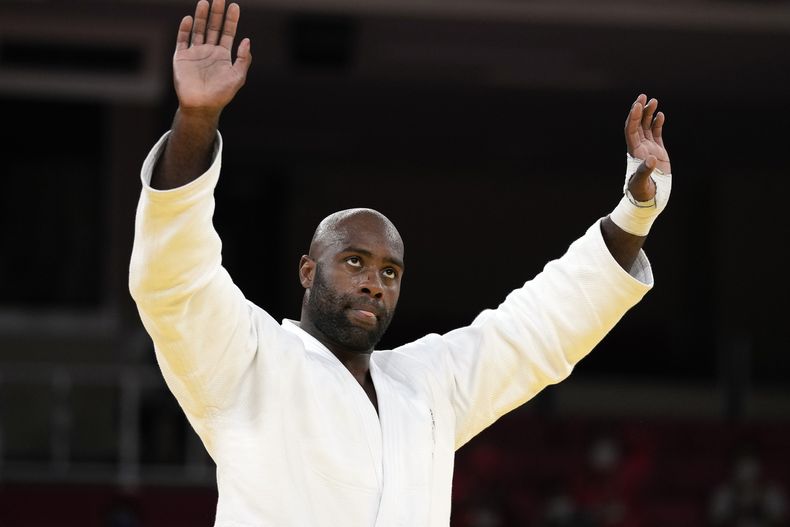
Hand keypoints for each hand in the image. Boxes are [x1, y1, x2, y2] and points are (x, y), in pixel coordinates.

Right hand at [173, 0, 250, 117]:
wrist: (201, 106)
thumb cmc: (221, 94)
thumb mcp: (238, 77)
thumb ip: (243, 59)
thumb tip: (247, 40)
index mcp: (223, 56)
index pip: (228, 33)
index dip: (231, 20)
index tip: (234, 6)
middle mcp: (209, 52)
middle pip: (213, 27)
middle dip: (216, 13)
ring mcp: (195, 53)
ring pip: (198, 30)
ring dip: (201, 16)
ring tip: (204, 2)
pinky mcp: (181, 58)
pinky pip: (182, 40)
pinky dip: (185, 29)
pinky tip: (189, 19)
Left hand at [624, 94, 669, 200]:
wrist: (650, 199)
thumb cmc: (642, 193)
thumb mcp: (641, 184)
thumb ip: (644, 172)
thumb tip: (650, 159)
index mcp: (634, 152)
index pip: (631, 131)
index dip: (633, 118)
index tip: (637, 105)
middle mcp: (639, 148)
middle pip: (637, 125)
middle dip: (639, 110)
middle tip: (642, 96)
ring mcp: (648, 149)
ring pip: (647, 127)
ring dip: (648, 114)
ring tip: (653, 101)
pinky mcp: (658, 152)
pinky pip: (656, 134)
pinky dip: (658, 123)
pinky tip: (660, 114)